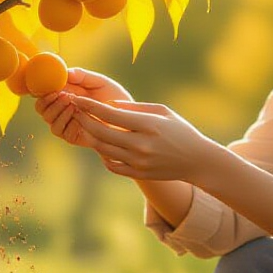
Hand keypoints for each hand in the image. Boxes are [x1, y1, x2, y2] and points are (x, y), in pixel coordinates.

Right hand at [34, 67, 131, 147]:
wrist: (128, 117)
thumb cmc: (114, 97)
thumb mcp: (100, 82)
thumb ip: (83, 76)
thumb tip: (65, 72)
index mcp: (64, 92)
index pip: (43, 92)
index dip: (41, 89)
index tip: (50, 85)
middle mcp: (61, 109)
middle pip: (41, 108)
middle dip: (48, 101)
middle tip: (64, 95)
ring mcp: (66, 123)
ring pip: (49, 120)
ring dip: (58, 111)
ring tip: (74, 104)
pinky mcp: (73, 136)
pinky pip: (62, 132)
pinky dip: (68, 123)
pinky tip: (79, 117)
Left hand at [67, 96, 220, 183]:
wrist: (197, 160)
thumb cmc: (180, 130)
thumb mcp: (162, 111)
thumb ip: (134, 107)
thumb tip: (109, 105)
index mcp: (148, 125)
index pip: (110, 114)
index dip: (90, 105)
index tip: (77, 98)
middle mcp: (141, 145)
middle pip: (101, 132)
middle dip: (84, 119)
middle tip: (75, 109)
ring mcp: (138, 162)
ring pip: (102, 148)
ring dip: (89, 135)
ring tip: (83, 124)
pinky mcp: (138, 174)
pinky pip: (111, 164)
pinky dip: (102, 154)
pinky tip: (100, 143)